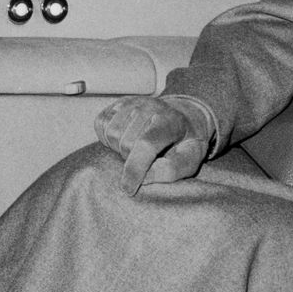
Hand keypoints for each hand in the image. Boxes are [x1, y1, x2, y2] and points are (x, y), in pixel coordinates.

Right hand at [93, 94, 213, 194]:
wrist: (184, 118)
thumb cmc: (186, 143)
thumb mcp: (192, 158)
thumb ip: (173, 170)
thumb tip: (145, 177)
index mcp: (172, 121)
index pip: (146, 145)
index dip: (134, 170)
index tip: (129, 189)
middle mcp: (151, 106)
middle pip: (126, 144)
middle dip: (132, 160)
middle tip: (147, 158)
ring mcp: (134, 102)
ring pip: (111, 134)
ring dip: (119, 148)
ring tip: (137, 148)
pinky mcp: (119, 102)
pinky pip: (101, 124)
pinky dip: (108, 137)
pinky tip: (125, 137)